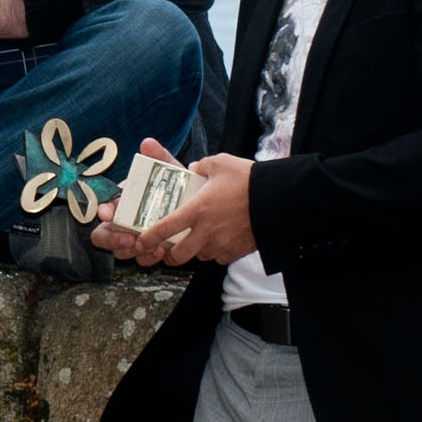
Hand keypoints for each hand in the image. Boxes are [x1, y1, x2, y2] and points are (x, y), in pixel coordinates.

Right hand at [90, 135, 174, 263]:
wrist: (197, 206)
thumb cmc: (176, 188)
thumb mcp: (169, 171)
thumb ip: (159, 157)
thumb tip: (148, 143)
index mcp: (122, 201)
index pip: (101, 208)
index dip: (100, 211)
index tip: (106, 213)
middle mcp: (122, 221)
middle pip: (102, 236)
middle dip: (113, 240)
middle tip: (130, 239)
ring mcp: (133, 238)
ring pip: (120, 252)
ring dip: (132, 252)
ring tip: (153, 247)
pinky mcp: (148, 251)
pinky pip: (140, 259)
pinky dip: (148, 258)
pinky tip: (162, 251)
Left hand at [90, 139, 257, 266]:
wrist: (281, 199)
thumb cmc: (248, 180)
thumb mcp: (220, 163)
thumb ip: (201, 166)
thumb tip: (193, 168)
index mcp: (196, 209)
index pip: (165, 228)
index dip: (149, 238)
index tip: (140, 241)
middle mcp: (206, 231)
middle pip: (179, 256)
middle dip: (170, 256)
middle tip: (167, 251)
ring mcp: (223, 244)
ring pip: (201, 257)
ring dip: (195, 252)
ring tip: (196, 242)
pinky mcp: (239, 251)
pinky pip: (221, 258)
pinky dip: (216, 253)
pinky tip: (219, 242)